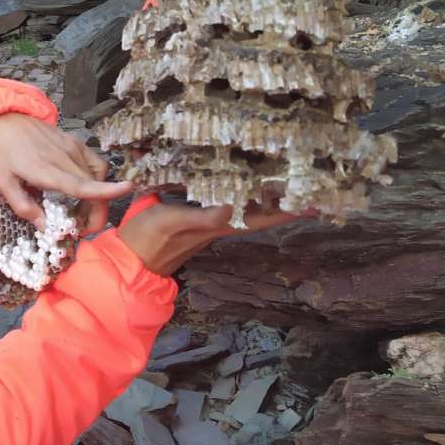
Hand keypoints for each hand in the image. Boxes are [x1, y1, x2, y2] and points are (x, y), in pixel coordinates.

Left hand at [0, 113, 131, 233]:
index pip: (80, 184)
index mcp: (46, 170)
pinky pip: (96, 163)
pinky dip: (97, 178)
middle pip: (93, 187)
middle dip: (94, 213)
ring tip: (81, 211)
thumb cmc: (1, 151)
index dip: (103, 191)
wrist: (4, 119)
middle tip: (82, 229)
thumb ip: (23, 206)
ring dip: (96, 198)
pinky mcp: (75, 142)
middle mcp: (64, 158)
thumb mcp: (3, 182)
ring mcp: (72, 148)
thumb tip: (45, 227)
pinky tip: (86, 186)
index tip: (126, 190)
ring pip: (97, 177)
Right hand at [118, 194, 300, 275]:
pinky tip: (245, 187)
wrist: (129, 259)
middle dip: (286, 202)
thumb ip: (199, 217)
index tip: (316, 203)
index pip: (260, 216)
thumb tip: (231, 207)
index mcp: (217, 224)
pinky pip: (229, 204)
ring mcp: (209, 223)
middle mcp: (219, 223)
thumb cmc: (146, 239)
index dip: (287, 209)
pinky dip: (243, 195)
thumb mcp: (168, 222)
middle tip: (312, 189)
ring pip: (247, 209)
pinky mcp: (198, 219)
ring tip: (289, 184)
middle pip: (261, 213)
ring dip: (268, 198)